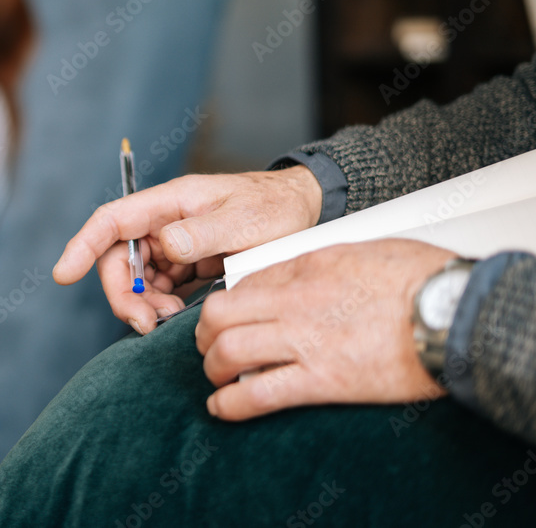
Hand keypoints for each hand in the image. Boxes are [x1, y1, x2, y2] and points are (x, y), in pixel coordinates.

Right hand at [53, 166, 321, 334]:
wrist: (304, 210)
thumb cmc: (275, 208)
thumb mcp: (245, 222)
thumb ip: (202, 233)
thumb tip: (164, 246)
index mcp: (170, 202)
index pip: (112, 221)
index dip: (82, 246)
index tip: (64, 275)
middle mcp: (164, 221)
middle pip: (118, 257)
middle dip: (124, 294)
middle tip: (147, 324)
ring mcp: (174, 242)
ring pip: (136, 277)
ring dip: (144, 304)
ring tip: (172, 320)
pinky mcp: (186, 262)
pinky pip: (159, 287)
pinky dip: (160, 306)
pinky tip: (179, 317)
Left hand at [196, 239, 455, 420]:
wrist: (453, 310)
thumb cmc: (421, 277)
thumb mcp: (362, 250)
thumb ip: (324, 262)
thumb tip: (304, 274)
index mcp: (305, 267)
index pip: (243, 283)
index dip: (228, 303)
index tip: (230, 318)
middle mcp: (294, 302)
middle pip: (219, 315)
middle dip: (205, 334)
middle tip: (209, 346)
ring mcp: (304, 341)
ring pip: (227, 351)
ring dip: (213, 368)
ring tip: (218, 378)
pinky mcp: (322, 380)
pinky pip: (258, 393)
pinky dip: (230, 403)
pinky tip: (223, 407)